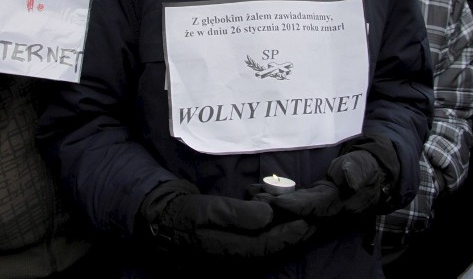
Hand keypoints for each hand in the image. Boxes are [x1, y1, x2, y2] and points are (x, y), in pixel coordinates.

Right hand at [140, 180, 313, 257]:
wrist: (160, 225)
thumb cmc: (184, 214)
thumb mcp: (209, 209)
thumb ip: (239, 214)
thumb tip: (268, 215)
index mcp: (228, 253)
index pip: (267, 246)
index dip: (288, 234)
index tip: (307, 221)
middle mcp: (233, 263)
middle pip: (270, 252)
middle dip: (291, 237)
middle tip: (312, 222)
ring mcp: (230, 262)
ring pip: (265, 252)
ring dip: (283, 237)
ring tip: (300, 222)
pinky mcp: (228, 256)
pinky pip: (256, 249)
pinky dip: (270, 237)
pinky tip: (277, 225)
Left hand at [262, 151, 384, 219]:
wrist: (371, 171)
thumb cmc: (366, 166)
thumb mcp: (364, 166)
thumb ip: (356, 171)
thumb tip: (347, 179)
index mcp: (341, 204)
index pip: (316, 207)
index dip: (297, 206)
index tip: (277, 202)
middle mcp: (328, 211)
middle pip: (300, 214)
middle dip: (277, 209)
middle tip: (255, 199)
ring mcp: (320, 209)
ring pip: (293, 210)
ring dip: (272, 204)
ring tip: (252, 193)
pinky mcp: (313, 203)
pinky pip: (293, 203)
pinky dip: (276, 198)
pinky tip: (258, 191)